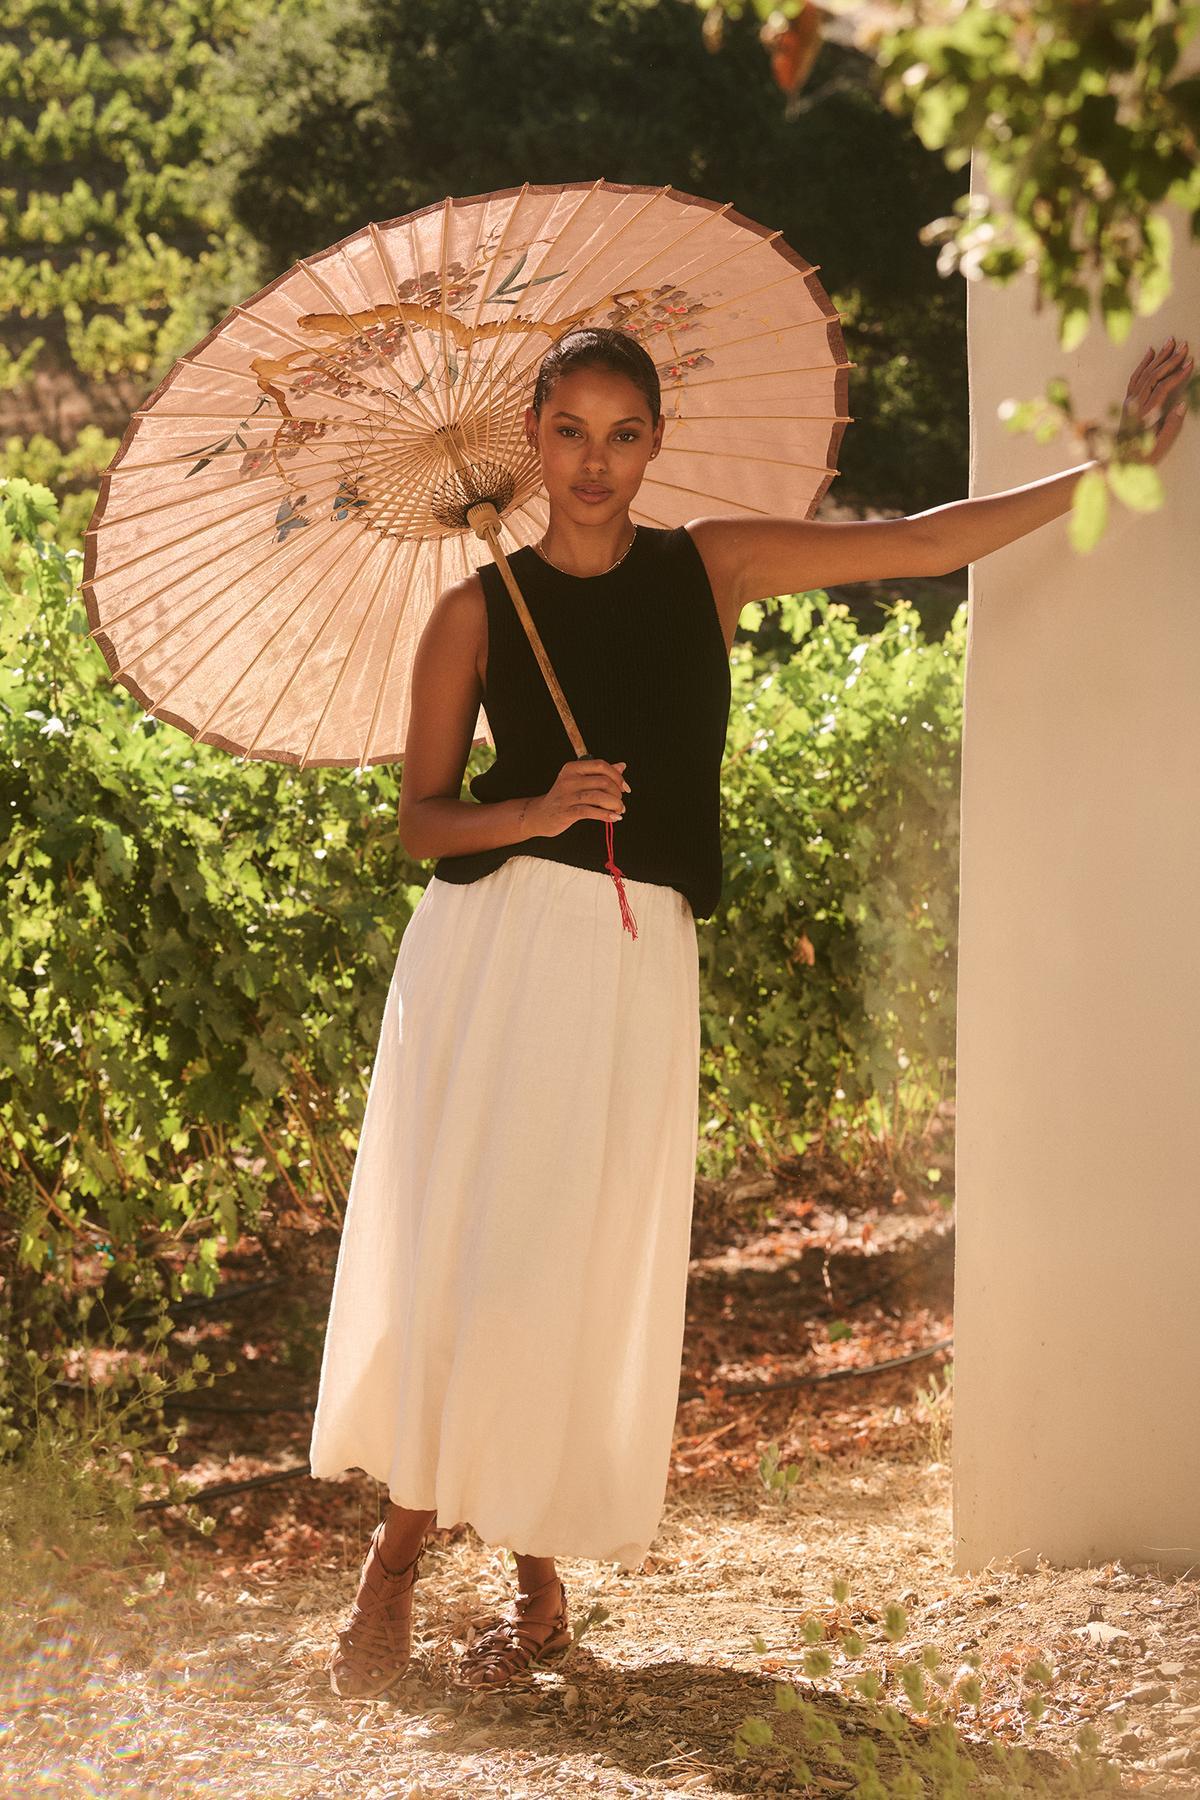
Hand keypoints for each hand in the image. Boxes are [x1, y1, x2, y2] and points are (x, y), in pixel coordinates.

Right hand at [526, 757, 629, 837]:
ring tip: (619, 811)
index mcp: (573, 768)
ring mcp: (567, 795)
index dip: (617, 776)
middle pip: (603, 781)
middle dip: (617, 794)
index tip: (625, 788)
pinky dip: (606, 815)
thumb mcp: (580, 781)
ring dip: (615, 805)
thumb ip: (600, 774)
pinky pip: (591, 811)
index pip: (601, 765)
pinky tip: (613, 818)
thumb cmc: (564, 797)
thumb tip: (622, 766)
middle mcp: (569, 779)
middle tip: (620, 804)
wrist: (540, 815)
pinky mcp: (566, 811)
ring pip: (599, 796)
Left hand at [1119, 337, 1192, 465]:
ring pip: (1144, 373)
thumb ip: (1171, 426)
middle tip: (1184, 345)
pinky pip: (1135, 378)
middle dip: (1170, 359)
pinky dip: (1144, 363)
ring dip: (1159, 357)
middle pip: (1153, 375)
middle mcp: (1134, 404)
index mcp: (1144, 415)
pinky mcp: (1128, 401)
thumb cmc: (1141, 457)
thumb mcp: (1159, 446)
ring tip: (1171, 342)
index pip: (1162, 388)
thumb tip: (1182, 404)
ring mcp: (1129, 401)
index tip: (1190, 363)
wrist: (1117, 464)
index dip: (1177, 375)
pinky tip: (1151, 352)